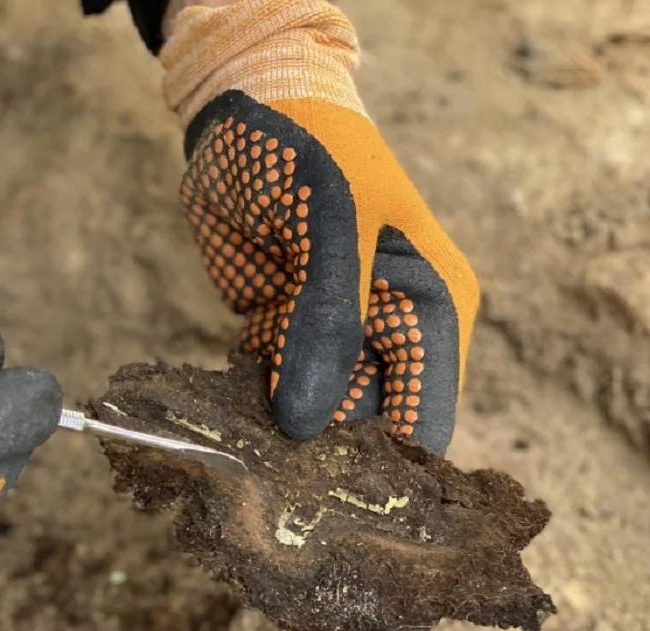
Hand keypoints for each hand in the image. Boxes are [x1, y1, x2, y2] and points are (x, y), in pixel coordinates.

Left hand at [165, 0, 479, 452]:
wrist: (247, 105)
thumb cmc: (311, 147)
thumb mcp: (330, 221)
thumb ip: (327, 318)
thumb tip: (309, 422)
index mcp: (431, 310)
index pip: (424, 420)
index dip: (385, 470)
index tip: (329, 504)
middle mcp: (388, 334)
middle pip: (363, 429)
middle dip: (318, 458)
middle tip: (265, 487)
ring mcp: (331, 336)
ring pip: (309, 414)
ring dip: (273, 435)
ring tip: (236, 450)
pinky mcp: (279, 331)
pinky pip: (266, 386)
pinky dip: (244, 403)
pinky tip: (218, 414)